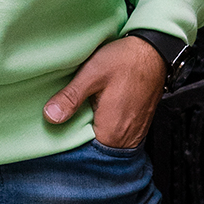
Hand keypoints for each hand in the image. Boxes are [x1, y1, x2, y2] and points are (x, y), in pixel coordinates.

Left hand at [43, 35, 166, 147]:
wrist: (153, 50)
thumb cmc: (125, 60)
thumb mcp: (92, 74)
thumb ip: (71, 97)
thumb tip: (50, 116)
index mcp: (112, 132)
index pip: (85, 152)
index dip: (69, 143)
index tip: (56, 131)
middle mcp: (126, 139)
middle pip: (95, 147)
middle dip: (80, 136)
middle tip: (66, 119)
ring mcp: (134, 133)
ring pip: (106, 141)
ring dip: (92, 130)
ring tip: (80, 113)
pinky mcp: (138, 124)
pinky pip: (117, 133)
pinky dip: (104, 125)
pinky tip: (96, 110)